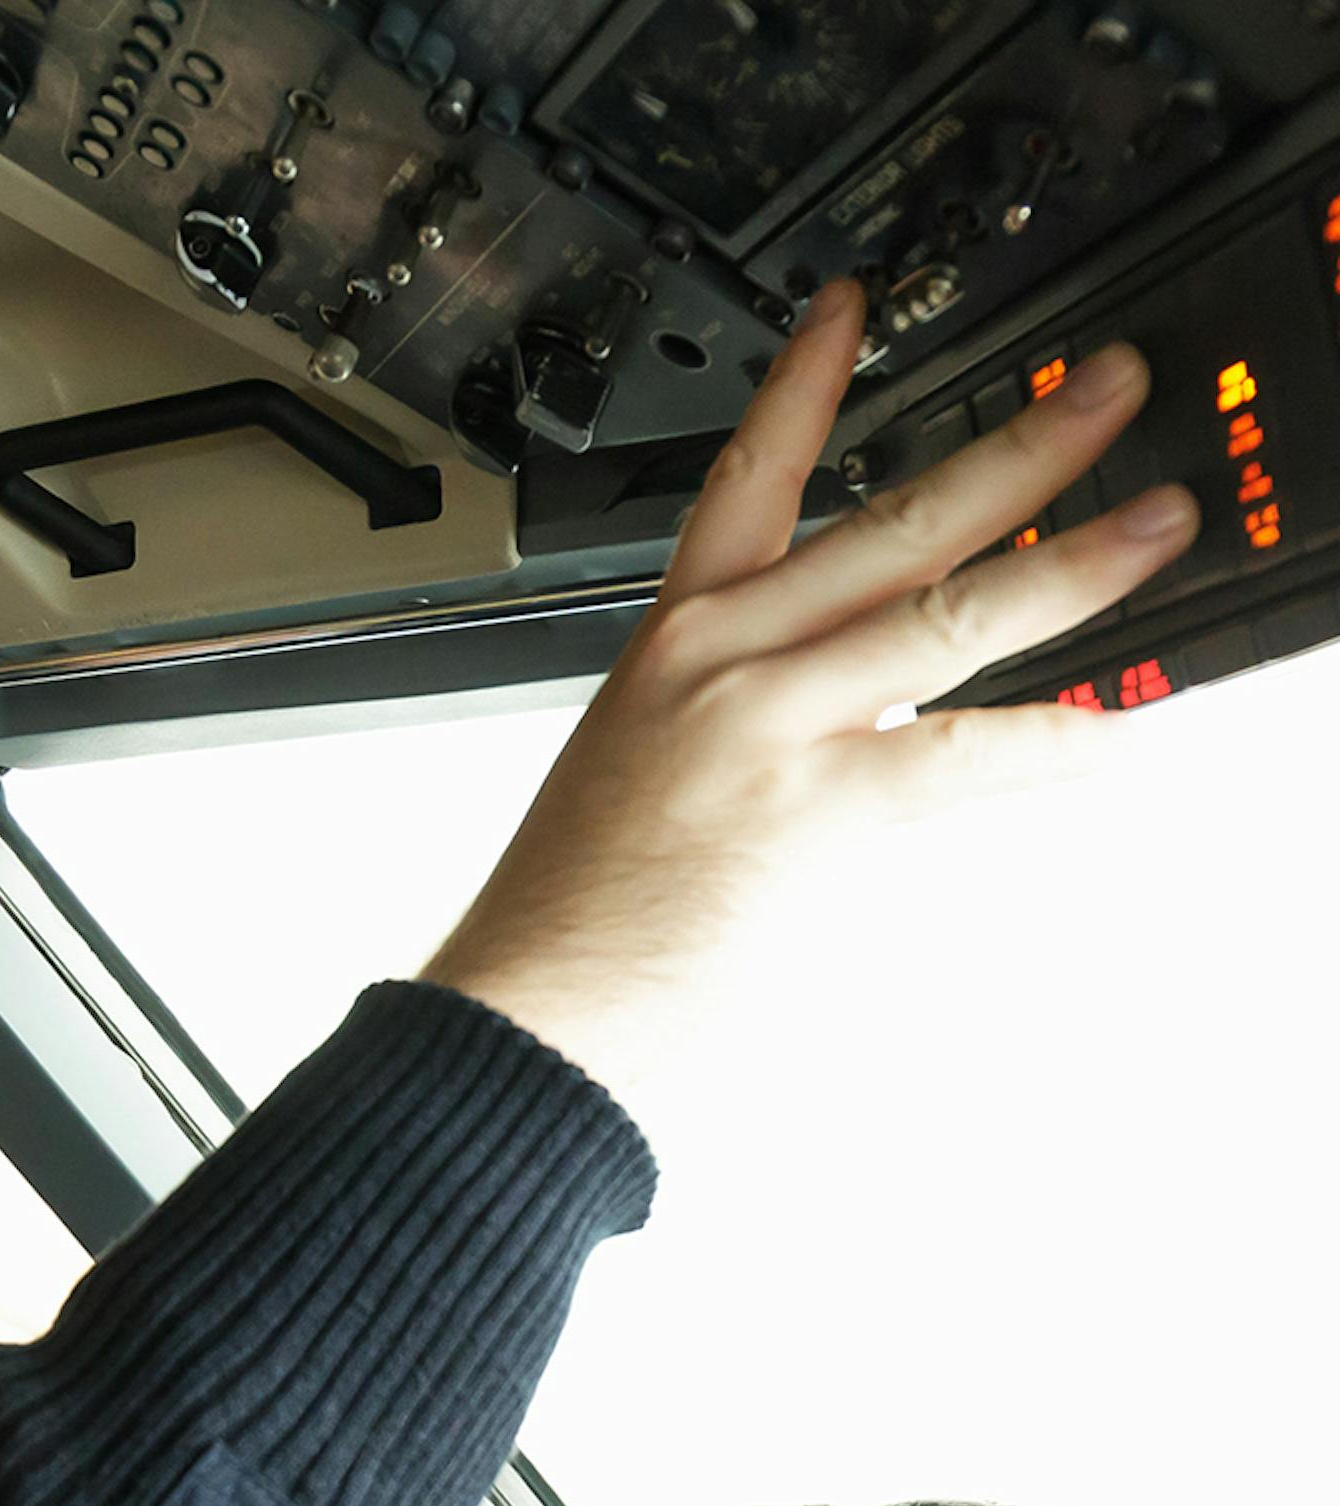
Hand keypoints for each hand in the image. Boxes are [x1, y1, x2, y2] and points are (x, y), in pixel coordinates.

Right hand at [432, 279, 1199, 1065]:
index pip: (743, 481)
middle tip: (1109, 392)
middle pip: (890, 522)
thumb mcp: (640, 786)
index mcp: (669, 652)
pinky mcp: (810, 806)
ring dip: (1074, 563)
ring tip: (1161, 524)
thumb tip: (862, 734)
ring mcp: (765, 727)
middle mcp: (720, 666)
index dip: (805, 383)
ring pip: (945, 613)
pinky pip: (962, 753)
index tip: (851, 308)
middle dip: (1019, 448)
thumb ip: (743, 735)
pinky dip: (1053, 744)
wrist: (529, 1014)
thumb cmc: (574, 926)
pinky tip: (1116, 727)